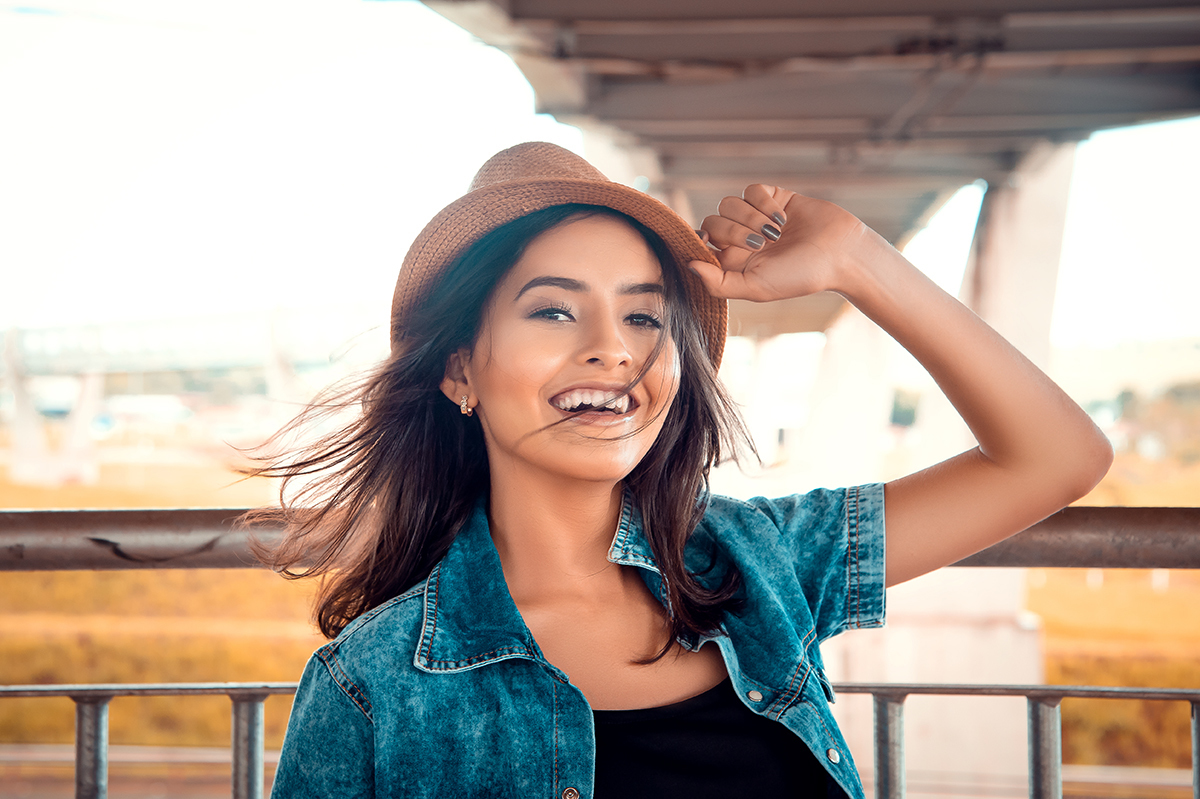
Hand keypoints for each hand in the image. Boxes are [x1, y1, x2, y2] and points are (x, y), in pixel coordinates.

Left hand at [689, 184, 871, 302]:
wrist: (839, 253)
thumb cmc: (799, 276)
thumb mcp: (756, 288)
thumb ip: (720, 283)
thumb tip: (689, 266)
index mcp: (733, 262)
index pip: (701, 244)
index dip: (703, 241)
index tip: (712, 244)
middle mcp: (741, 239)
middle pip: (713, 221)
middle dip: (735, 232)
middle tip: (761, 244)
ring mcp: (755, 216)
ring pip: (729, 203)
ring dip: (751, 217)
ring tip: (776, 232)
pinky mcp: (772, 197)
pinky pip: (751, 190)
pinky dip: (764, 202)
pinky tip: (782, 216)